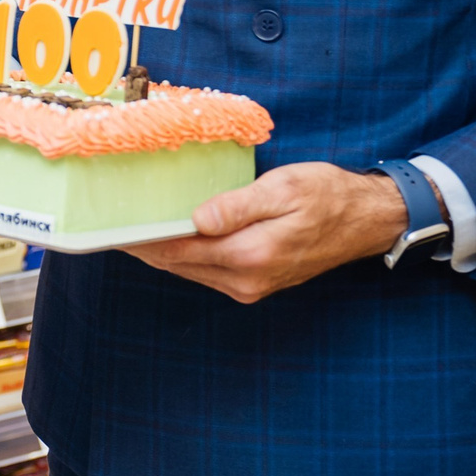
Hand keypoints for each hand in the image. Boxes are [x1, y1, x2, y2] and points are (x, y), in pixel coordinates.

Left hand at [123, 163, 407, 303]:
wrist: (367, 220)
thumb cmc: (328, 196)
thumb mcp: (283, 189)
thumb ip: (237, 206)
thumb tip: (196, 219)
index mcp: (251, 254)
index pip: (179, 250)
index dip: (142, 240)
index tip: (111, 229)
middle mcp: (247, 279)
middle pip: (178, 264)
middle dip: (144, 247)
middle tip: (108, 227)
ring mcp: (252, 285)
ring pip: (190, 270)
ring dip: (161, 253)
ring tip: (129, 231)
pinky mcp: (256, 283)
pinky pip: (208, 271)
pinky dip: (184, 256)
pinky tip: (170, 238)